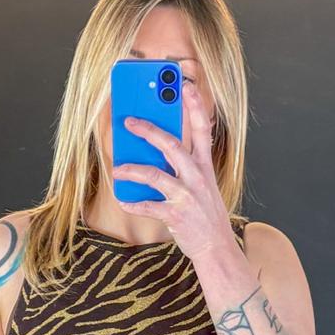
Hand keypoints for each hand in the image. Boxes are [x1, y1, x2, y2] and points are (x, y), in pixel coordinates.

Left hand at [111, 81, 237, 263]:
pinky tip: (123, 200)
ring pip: (155, 175)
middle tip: (129, 122)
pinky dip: (133, 203)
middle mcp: (197, 177)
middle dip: (149, 131)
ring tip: (117, 169)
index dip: (195, 106)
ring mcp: (186, 196)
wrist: (217, 248)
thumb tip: (158, 150)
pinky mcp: (176, 216)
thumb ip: (187, 166)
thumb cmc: (206, 215)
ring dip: (132, 170)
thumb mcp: (204, 185)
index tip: (186, 86)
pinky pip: (149, 206)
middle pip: (172, 145)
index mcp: (205, 166)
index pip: (203, 129)